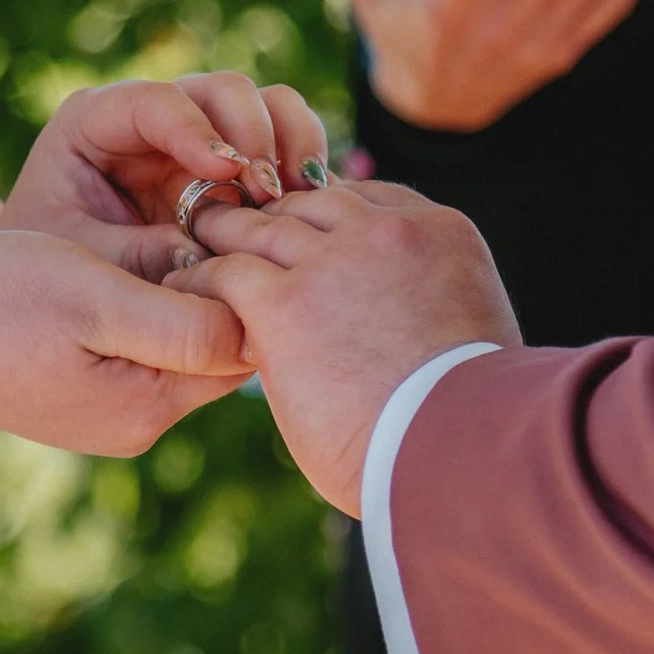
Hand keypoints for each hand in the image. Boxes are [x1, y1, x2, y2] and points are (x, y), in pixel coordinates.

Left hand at [0, 73, 330, 281]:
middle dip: (253, 136)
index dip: (195, 128)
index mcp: (97, 122)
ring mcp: (202, 137)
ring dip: (290, 146)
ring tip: (294, 202)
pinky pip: (285, 146)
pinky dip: (302, 171)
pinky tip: (307, 212)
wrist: (58, 287)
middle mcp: (157, 117)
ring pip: (268, 106)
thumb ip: (136, 257)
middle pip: (224, 91)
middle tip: (266, 194)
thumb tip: (206, 253)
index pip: (154, 101)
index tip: (226, 171)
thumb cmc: (53, 270)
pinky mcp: (236, 168)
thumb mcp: (81, 265)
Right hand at [0, 230, 252, 455]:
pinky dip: (159, 298)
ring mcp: (112, 410)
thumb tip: (258, 329)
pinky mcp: (88, 389)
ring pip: (187, 342)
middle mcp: (138, 422)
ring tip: (179, 226)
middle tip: (219, 212)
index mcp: (145, 408)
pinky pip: (150, 343)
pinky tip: (140, 255)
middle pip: (222, 350)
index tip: (241, 216)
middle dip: (228, 283)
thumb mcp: (94, 298)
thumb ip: (181, 323)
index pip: (244, 348)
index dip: (252, 281)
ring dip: (193, 285)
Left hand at [165, 183, 519, 513]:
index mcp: (441, 233)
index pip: (368, 200)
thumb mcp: (468, 342)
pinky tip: (182, 292)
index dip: (328, 221)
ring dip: (225, 238)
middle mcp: (386, 232)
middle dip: (273, 220)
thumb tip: (397, 345)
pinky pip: (224, 271)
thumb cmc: (471, 428)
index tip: (307, 245)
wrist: (462, 452)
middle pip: (310, 203)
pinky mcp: (285, 302)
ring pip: (261, 227)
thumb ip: (428, 318)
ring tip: (196, 251)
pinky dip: (199, 278)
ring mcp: (334, 261)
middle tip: (235, 236)